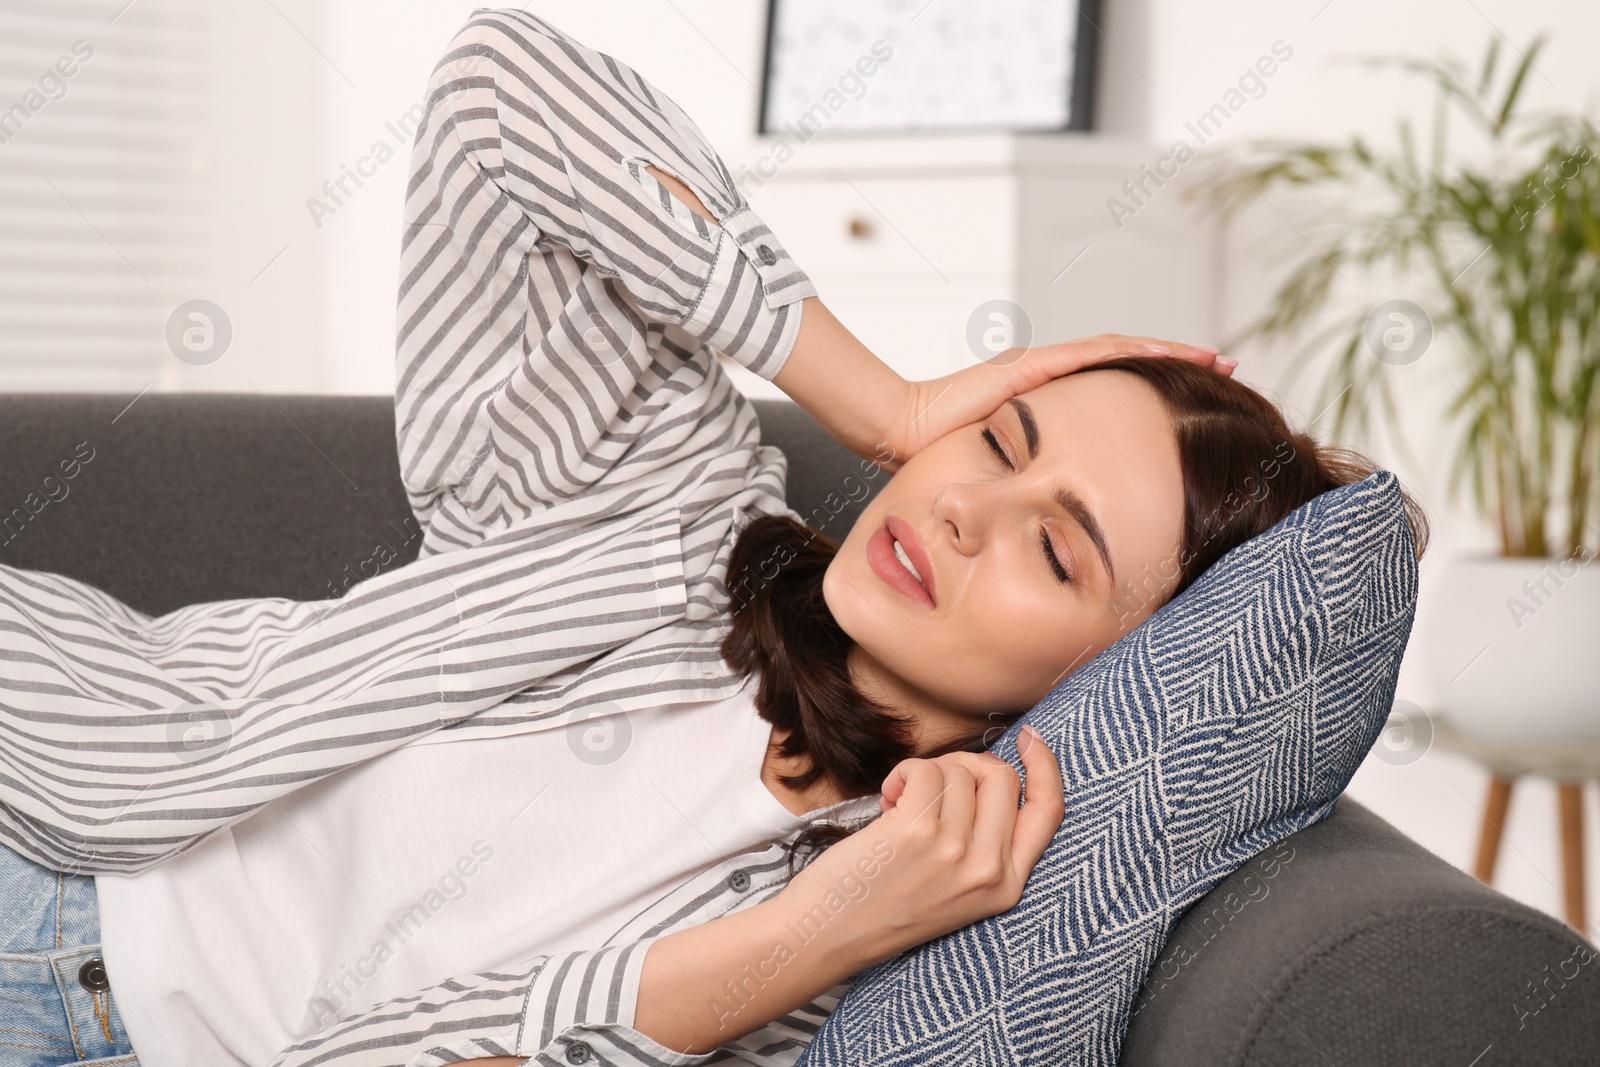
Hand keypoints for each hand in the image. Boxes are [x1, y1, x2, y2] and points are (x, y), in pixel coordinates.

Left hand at [775, 725, 1064, 972]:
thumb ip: (987, 841)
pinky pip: (925, 769)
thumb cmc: (886, 903)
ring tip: (901, 805)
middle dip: (965, 765)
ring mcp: (954, 850)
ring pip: (959, 770)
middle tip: (931, 786)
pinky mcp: (916, 832)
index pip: (1048, 812)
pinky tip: (888, 800)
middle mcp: (988, 871)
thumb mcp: (958, 888)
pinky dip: (903, 773)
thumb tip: (990, 768)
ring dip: (926, 773)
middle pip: (1001, 776)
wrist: (830, 934)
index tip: (1029, 738)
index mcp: (1007, 886)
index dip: (1045, 767)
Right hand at [878, 334, 1233, 471]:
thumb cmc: (942, 460)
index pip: (1115, 393)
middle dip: (1180, 368)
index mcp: (1048, 406)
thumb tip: (1061, 524)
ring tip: (1218, 360)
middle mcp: (1054, 380)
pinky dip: (1142, 353)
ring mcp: (1046, 367)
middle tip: (1229, 371)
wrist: (904, 433)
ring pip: (1125, 354)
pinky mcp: (1037, 364)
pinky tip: (1178, 355)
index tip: (1201, 398)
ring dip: (1174, 356)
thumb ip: (1032, 485)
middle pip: (1130, 367)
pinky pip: (1101, 354)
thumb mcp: (1004, 476)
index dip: (1159, 393)